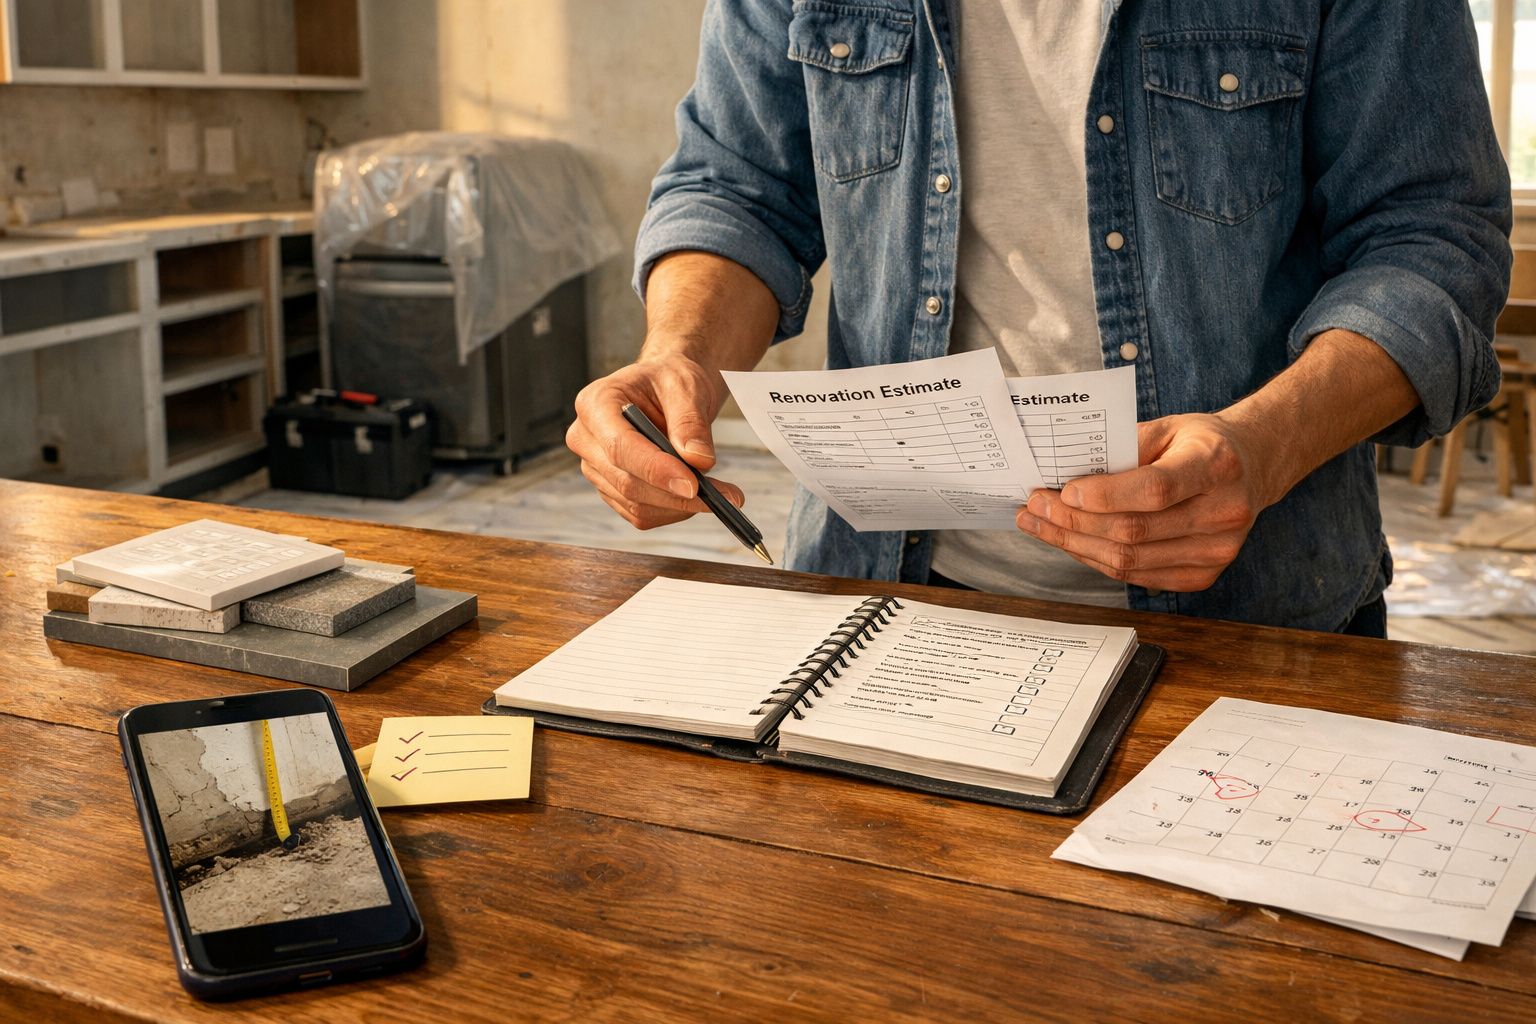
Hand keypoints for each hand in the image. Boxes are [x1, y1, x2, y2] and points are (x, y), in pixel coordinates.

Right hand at [566, 352, 744, 529]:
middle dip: (676, 494)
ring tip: (720, 494)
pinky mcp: (611, 490)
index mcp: (595, 403)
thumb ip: (690, 421)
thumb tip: (698, 460)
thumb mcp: (685, 386)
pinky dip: (674, 511)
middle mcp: (586, 439)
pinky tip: (698, 497)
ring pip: (636, 504)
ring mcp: (595, 468)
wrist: (666, 393)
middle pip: (626, 481)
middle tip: (723, 497)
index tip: (693, 484)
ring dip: (680, 506)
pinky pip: (641, 514)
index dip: (655, 469)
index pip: (620, 446)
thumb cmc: (669, 382)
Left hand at [1016, 413, 1276, 591]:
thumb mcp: (1168, 427)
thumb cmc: (1200, 444)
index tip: (1063, 491)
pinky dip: (1097, 559)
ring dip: (1075, 544)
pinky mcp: (1203, 575)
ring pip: (1130, 560)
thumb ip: (1123, 448)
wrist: (1251, 468)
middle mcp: (1224, 513)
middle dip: (1074, 522)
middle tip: (1035, 507)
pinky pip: (1137, 575)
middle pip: (1135, 531)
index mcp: (1217, 466)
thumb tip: (1065, 475)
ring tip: (1040, 526)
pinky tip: (1071, 542)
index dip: (1104, 496)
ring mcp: (1217, 551)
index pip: (1155, 489)